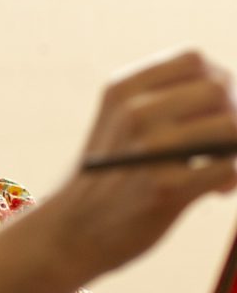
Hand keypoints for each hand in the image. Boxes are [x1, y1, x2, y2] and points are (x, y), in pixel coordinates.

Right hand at [50, 50, 236, 275]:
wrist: (72, 232)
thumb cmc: (107, 178)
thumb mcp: (119, 123)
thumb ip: (165, 103)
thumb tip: (236, 95)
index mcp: (122, 90)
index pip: (194, 59)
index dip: (217, 80)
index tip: (216, 109)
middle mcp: (134, 111)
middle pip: (217, 89)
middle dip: (232, 115)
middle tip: (224, 143)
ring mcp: (149, 148)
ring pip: (230, 126)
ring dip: (235, 148)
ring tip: (220, 170)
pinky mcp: (166, 187)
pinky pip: (229, 167)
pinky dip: (231, 179)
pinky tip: (217, 192)